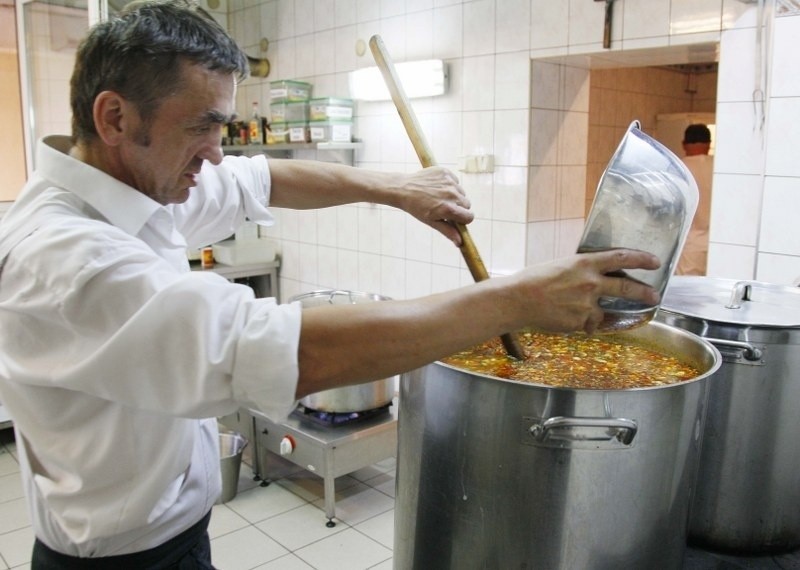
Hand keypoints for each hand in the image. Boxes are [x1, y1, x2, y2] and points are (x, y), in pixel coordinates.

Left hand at [395, 166, 473, 245]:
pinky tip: (437, 187)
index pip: (469, 217)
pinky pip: (455, 181)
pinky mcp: (445, 172)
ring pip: (462, 192)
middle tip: (444, 207)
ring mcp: (449, 182)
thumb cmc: (417, 208)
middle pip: (467, 204)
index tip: (456, 219)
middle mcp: (451, 194)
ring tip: (439, 197)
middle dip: (459, 208)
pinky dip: (449, 185)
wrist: (403, 189)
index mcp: (448, 209)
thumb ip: (448, 231)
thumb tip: (460, 242)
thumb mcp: (431, 222)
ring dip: (454, 196)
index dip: (463, 219)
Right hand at [515, 249, 661, 334]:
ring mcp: (587, 303)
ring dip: (595, 314)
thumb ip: (581, 271)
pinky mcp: (581, 321)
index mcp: (584, 263)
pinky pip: (587, 324)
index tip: (654, 261)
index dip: (641, 258)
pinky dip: (580, 323)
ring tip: (577, 311)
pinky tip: (563, 318)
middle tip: (654, 296)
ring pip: (602, 311)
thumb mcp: (561, 266)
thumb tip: (594, 277)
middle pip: (626, 287)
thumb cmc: (533, 280)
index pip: (621, 257)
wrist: (519, 299)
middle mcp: (590, 282)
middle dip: (644, 292)